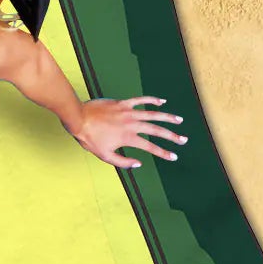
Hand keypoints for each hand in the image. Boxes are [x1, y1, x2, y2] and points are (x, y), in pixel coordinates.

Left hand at [64, 98, 184, 168]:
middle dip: (172, 136)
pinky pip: (141, 100)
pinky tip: (162, 101)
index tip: (174, 156)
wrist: (78, 118)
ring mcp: (128, 112)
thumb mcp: (104, 156)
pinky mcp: (123, 103)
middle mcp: (132, 124)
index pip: (151, 147)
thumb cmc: (89, 139)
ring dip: (168, 117)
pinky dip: (152, 100)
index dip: (163, 153)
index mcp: (128, 138)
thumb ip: (123, 162)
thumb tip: (139, 164)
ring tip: (179, 120)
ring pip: (153, 114)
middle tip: (184, 140)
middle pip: (157, 130)